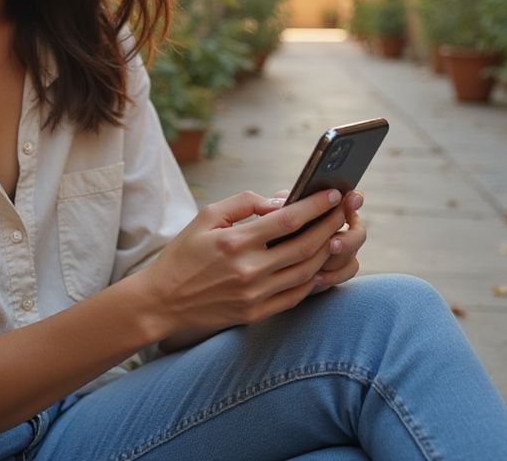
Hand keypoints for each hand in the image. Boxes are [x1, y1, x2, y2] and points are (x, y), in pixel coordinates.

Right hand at [134, 188, 347, 336]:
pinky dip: (313, 278)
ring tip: (336, 233)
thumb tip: (280, 202)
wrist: (162, 301)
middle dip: (331, 224)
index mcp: (236, 242)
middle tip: (344, 209)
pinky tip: (320, 263)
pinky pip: (296, 295)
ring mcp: (255, 295)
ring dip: (327, 250)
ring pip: (307, 271)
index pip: (289, 220)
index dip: (316, 205)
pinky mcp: (256, 313)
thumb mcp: (206, 216)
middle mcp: (249, 270)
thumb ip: (244, 203)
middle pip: (306, 245)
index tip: (333, 192)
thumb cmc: (183, 253)